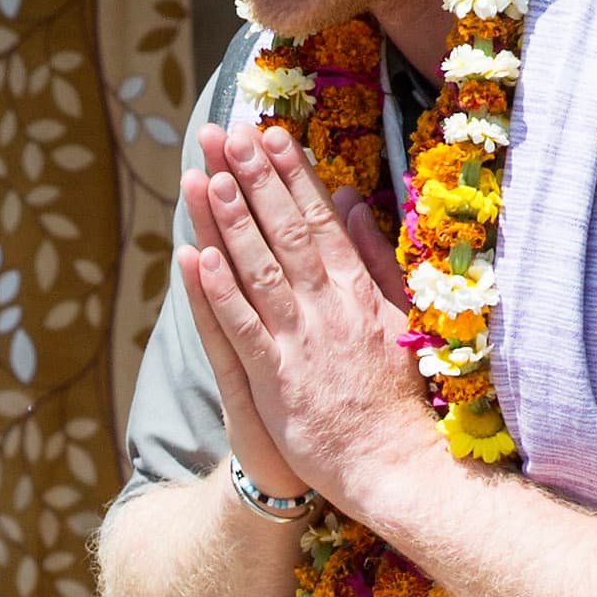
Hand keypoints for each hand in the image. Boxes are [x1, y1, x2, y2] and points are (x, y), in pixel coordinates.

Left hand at [186, 123, 430, 512]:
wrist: (397, 463)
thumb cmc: (400, 393)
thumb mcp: (399, 313)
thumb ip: (373, 256)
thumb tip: (352, 203)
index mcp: (358, 289)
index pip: (320, 219)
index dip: (292, 174)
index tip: (272, 133)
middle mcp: (327, 307)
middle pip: (284, 232)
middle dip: (254, 179)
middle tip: (230, 133)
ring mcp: (299, 341)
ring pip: (257, 270)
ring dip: (230, 222)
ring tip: (208, 175)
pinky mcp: (275, 380)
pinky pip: (241, 329)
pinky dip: (218, 292)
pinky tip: (196, 257)